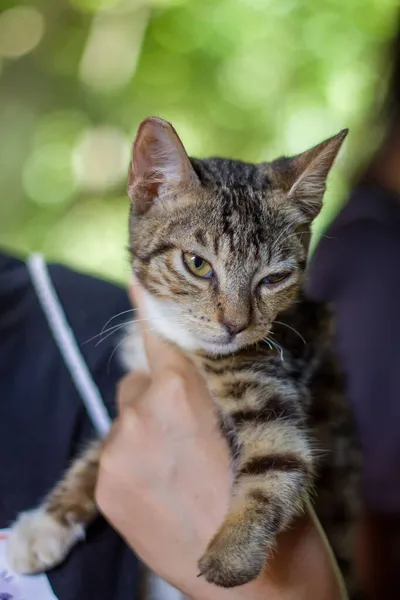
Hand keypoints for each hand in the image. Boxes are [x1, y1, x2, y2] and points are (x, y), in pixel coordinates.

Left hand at [95, 285, 343, 599]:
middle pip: (141, 381)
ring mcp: (119, 449)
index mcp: (184, 388)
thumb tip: (187, 359)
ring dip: (147, 429)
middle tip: (192, 431)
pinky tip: (163, 488)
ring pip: (128, 417)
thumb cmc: (262, 490)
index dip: (151, 305)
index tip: (140, 280)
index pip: (157, 330)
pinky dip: (135, 461)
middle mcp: (142, 410)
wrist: (253, 577)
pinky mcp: (106, 483)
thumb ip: (213, 384)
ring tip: (180, 466)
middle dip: (161, 395)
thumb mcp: (256, 421)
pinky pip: (117, 452)